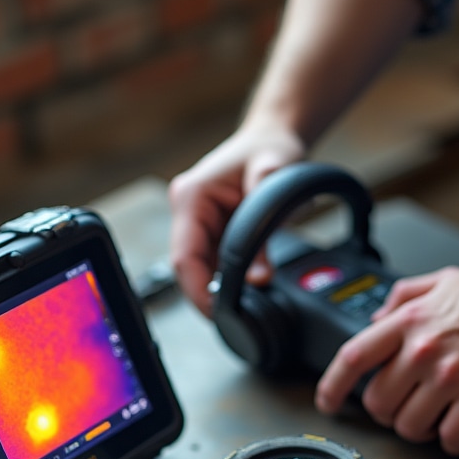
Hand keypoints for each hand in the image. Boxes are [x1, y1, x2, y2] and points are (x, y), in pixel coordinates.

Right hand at [168, 126, 305, 315]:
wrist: (273, 138)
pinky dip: (226, 280)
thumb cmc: (271, 150)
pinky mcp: (209, 230)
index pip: (184, 256)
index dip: (198, 290)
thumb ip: (265, 230)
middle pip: (187, 268)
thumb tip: (259, 278)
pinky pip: (212, 263)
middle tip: (233, 319)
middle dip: (207, 295)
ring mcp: (196, 221)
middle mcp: (187, 210)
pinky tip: (243, 294)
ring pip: (199, 269)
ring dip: (217, 290)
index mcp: (192, 197)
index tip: (218, 313)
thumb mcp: (273, 183)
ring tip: (241, 310)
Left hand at [315, 266, 458, 454]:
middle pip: (379, 402)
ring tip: (435, 423)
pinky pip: (451, 437)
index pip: (353, 357)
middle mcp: (424, 349)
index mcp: (409, 320)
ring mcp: (451, 375)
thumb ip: (403, 297)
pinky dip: (454, 443)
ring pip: (410, 426)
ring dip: (420, 431)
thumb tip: (376, 320)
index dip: (332, 385)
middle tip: (404, 411)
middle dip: (387, 414)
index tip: (329, 402)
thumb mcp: (443, 281)